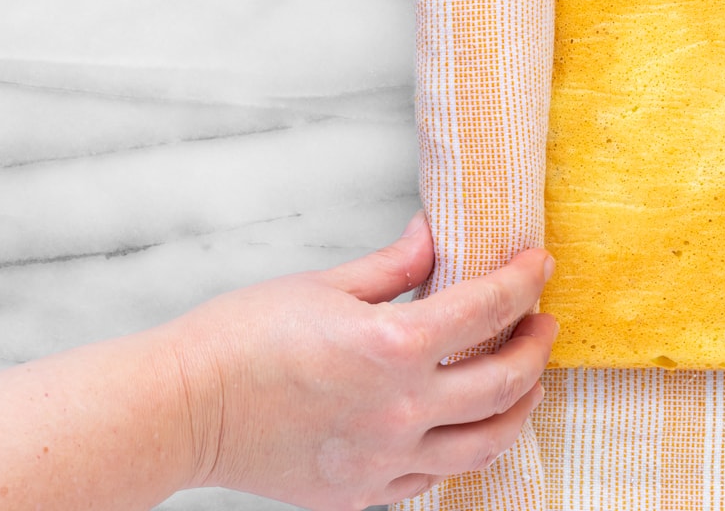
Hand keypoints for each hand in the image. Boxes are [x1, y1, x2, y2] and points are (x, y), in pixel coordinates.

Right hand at [164, 212, 556, 509]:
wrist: (182, 410)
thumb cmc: (240, 340)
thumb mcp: (325, 284)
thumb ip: (395, 266)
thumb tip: (433, 240)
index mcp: (394, 347)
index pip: (488, 309)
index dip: (523, 282)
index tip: (537, 265)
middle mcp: (402, 411)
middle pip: (505, 382)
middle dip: (536, 347)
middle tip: (542, 323)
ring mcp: (385, 461)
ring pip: (485, 445)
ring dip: (518, 409)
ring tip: (525, 383)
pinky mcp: (362, 494)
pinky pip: (433, 479)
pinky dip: (459, 451)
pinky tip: (460, 428)